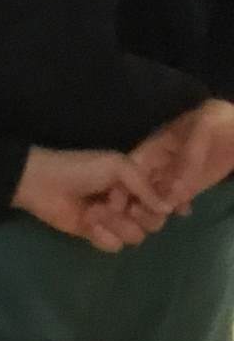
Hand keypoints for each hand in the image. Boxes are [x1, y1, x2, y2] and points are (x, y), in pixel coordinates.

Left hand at [12, 147, 170, 252]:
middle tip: (126, 207)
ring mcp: (114, 222)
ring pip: (135, 236)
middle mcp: (130, 204)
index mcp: (138, 184)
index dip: (169, 206)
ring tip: (96, 210)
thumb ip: (145, 187)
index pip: (165, 201)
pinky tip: (87, 222)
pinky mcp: (96, 235)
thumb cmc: (81, 168)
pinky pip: (114, 245)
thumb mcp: (118, 166)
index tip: (174, 208)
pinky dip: (102, 235)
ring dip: (116, 223)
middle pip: (155, 223)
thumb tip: (169, 210)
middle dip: (142, 216)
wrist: (42, 183)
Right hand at [131, 99, 233, 213]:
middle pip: (141, 183)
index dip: (124, 181)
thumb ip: (189, 155)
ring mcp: (177, 174)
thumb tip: (173, 190)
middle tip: (141, 216)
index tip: (119, 202)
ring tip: (161, 219)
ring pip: (157, 194)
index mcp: (157, 144)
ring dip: (156, 207)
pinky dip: (177, 207)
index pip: (132, 165)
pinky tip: (184, 212)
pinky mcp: (192, 184)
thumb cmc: (222, 122)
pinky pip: (178, 199)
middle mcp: (161, 161)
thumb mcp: (204, 127)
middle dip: (138, 199)